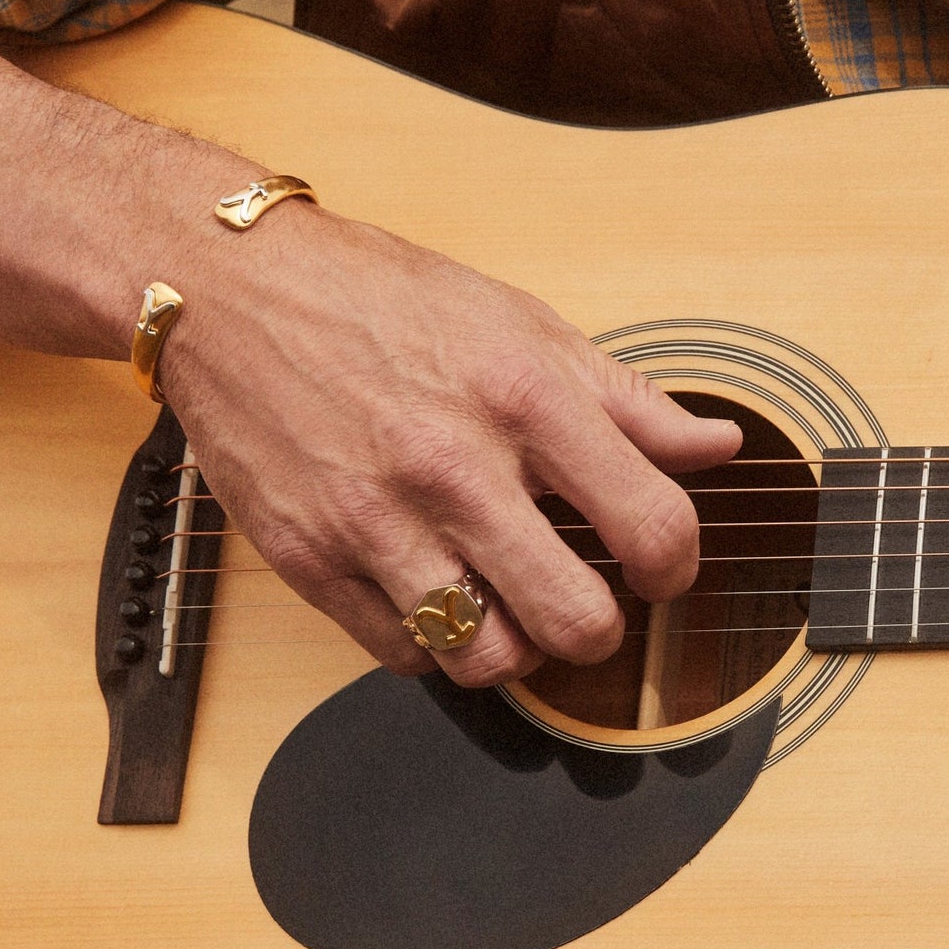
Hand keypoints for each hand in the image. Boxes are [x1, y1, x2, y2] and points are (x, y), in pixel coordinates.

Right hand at [163, 205, 741, 684]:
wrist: (230, 289)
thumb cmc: (384, 302)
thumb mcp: (523, 325)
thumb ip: (629, 400)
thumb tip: (718, 446)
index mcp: (525, 397)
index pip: (652, 525)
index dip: (678, 568)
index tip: (662, 570)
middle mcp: (453, 465)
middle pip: (576, 621)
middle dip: (600, 630)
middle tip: (587, 604)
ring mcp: (376, 520)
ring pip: (486, 658)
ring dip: (513, 646)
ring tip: (506, 603)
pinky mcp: (310, 558)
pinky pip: (402, 656)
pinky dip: (433, 643)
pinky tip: (436, 594)